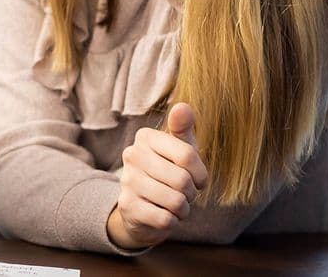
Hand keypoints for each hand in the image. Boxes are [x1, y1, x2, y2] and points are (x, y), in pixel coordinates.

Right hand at [107, 102, 208, 249]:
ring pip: (175, 201)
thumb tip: (183, 106)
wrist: (141, 206)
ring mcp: (127, 181)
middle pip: (182, 180)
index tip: (197, 178)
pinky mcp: (127, 206)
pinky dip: (172, 221)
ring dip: (182, 209)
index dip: (200, 173)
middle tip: (183, 193)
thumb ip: (182, 128)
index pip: (187, 155)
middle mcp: (132, 155)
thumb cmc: (167, 172)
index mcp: (145, 137)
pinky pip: (165, 219)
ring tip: (174, 203)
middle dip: (191, 193)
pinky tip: (163, 214)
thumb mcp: (179, 150)